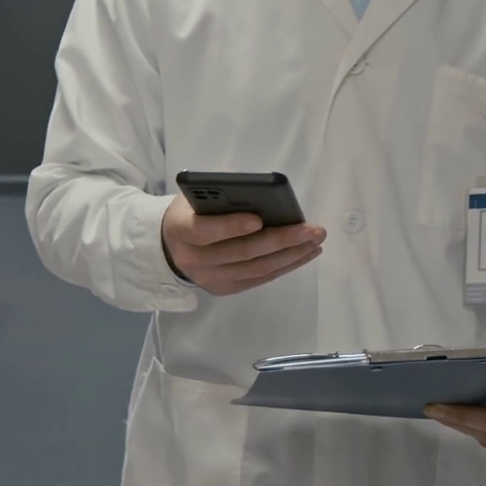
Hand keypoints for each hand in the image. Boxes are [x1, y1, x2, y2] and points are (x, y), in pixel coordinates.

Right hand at [160, 195, 326, 295]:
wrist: (170, 244)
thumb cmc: (190, 212)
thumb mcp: (195, 197)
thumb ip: (220, 198)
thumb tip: (263, 197)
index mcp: (181, 230)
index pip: (205, 231)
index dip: (232, 226)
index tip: (258, 219)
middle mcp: (194, 259)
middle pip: (242, 253)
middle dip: (281, 240)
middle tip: (312, 230)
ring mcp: (209, 279)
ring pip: (256, 269)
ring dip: (291, 256)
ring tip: (315, 242)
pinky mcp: (223, 289)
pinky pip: (258, 279)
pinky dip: (283, 266)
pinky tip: (302, 254)